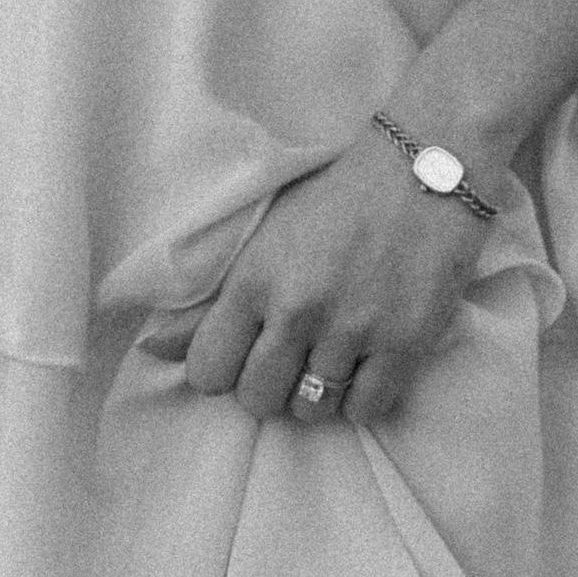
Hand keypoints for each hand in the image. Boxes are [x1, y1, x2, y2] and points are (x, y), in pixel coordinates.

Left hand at [147, 126, 495, 424]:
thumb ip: (211, 300)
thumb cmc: (339, 196)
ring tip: (334, 356)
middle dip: (270, 385)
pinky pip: (366, 410)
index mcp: (254, 279)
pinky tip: (368, 363)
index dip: (225, 368)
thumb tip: (151, 349)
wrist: (426, 166)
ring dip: (318, 392)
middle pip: (257, 400)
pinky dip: (363, 396)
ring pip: (312, 409)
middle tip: (294, 355)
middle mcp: (297, 310)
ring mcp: (353, 330)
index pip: (208, 372)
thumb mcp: (266, 236)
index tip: (249, 350)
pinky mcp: (406, 343)